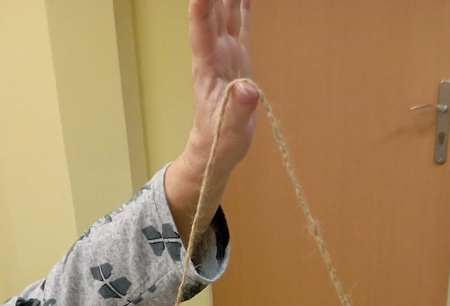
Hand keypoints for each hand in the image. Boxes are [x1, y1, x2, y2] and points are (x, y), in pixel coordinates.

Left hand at [165, 0, 257, 242]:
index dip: (202, 5)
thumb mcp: (229, 130)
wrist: (218, 147)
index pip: (201, 29)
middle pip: (212, 11)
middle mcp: (215, 54)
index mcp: (209, 67)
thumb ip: (237, 109)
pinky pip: (240, 27)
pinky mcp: (239, 60)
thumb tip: (248, 90)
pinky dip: (241, 8)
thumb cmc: (219, 140)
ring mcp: (226, 55)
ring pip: (224, 14)